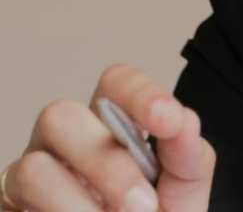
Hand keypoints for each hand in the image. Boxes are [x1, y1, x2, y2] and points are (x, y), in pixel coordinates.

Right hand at [1, 64, 214, 210]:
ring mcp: (34, 174)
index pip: (114, 82)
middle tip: (144, 205)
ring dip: (81, 203)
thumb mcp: (184, 185)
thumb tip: (182, 121)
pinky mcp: (12, 208)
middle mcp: (66, 139)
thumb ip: (187, 152)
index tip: (167, 121)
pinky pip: (20, 204)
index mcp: (110, 120)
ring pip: (34, 166)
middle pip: (61, 114)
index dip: (139, 93)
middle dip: (106, 164)